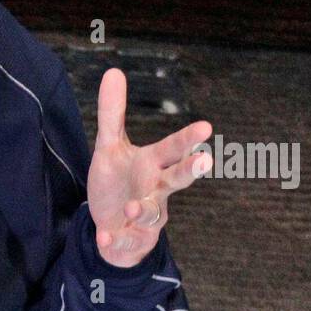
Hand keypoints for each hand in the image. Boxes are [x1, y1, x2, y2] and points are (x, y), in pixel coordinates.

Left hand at [87, 67, 211, 267]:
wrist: (111, 224)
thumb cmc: (118, 182)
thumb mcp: (109, 147)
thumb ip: (112, 114)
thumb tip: (113, 71)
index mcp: (153, 164)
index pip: (172, 148)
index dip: (188, 139)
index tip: (206, 127)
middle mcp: (156, 189)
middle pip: (177, 178)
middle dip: (190, 170)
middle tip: (205, 160)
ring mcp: (148, 216)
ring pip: (153, 213)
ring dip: (143, 209)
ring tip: (132, 207)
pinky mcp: (133, 238)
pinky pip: (126, 239)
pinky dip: (115, 239)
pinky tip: (104, 237)